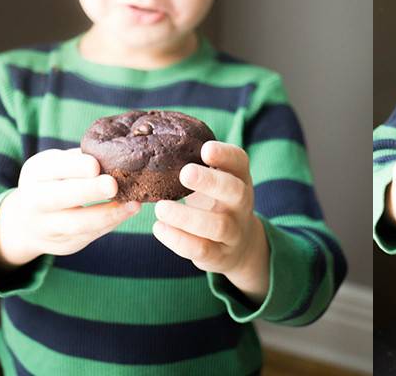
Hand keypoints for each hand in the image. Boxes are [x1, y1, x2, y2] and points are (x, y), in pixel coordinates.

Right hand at [0, 148, 140, 268]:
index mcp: (35, 173)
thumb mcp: (56, 165)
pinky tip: (128, 211)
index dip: (74, 168)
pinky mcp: (64, 244)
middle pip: (59, 197)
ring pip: (76, 224)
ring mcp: (47, 226)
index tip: (95, 165)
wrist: (28, 223)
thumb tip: (115, 151)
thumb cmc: (52, 183)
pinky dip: (111, 223)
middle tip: (113, 185)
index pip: (52, 169)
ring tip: (132, 203)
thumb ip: (79, 160)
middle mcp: (35, 201)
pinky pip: (90, 235)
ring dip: (107, 213)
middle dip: (88, 191)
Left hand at [152, 141, 268, 301]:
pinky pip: (202, 249)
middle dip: (210, 181)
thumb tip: (153, 141)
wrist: (238, 246)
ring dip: (187, 217)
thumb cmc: (216, 203)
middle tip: (184, 173)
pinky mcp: (219, 255)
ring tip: (160, 208)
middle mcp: (241, 204)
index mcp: (239, 179)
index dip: (225, 154)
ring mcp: (233, 231)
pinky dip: (178, 240)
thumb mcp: (215, 182)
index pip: (240, 161)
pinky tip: (159, 228)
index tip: (205, 148)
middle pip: (234, 191)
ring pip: (218, 225)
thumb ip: (195, 164)